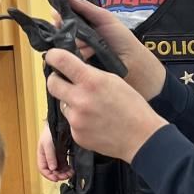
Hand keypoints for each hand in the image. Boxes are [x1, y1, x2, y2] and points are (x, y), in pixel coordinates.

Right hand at [37, 122, 71, 181]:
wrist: (60, 123)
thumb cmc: (51, 132)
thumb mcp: (48, 144)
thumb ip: (50, 157)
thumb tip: (52, 169)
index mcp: (42, 155)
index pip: (43, 169)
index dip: (48, 175)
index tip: (56, 179)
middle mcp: (48, 157)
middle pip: (52, 171)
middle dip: (58, 175)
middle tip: (66, 176)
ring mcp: (56, 156)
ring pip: (59, 169)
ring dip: (64, 173)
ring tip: (70, 173)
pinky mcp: (62, 154)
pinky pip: (64, 164)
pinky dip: (67, 168)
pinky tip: (71, 169)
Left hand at [45, 49, 167, 162]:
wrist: (142, 138)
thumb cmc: (133, 107)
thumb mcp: (114, 81)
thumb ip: (91, 74)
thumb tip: (72, 70)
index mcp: (91, 81)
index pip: (59, 60)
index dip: (53, 56)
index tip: (53, 57)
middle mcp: (80, 99)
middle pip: (52, 83)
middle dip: (57, 80)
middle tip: (66, 82)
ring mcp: (76, 119)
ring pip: (62, 104)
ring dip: (71, 103)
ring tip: (91, 108)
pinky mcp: (76, 135)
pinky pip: (71, 122)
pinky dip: (79, 121)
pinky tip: (95, 122)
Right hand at [61, 0, 165, 98]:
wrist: (132, 62)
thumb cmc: (122, 39)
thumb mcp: (104, 17)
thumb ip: (84, 7)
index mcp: (82, 25)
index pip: (62, 18)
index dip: (59, 16)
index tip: (58, 14)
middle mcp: (77, 38)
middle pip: (59, 31)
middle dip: (65, 29)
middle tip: (78, 30)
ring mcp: (77, 53)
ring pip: (63, 44)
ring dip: (77, 43)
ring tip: (91, 45)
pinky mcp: (79, 65)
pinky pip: (69, 58)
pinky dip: (79, 54)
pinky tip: (90, 53)